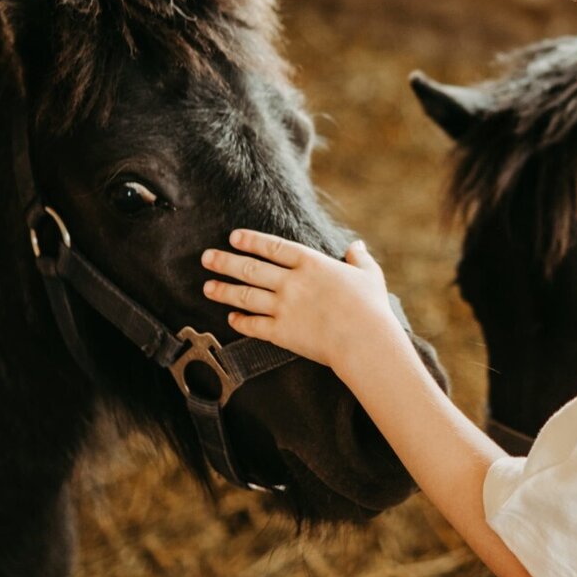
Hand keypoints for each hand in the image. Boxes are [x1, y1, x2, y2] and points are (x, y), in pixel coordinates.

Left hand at [200, 229, 401, 369]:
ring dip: (224, 290)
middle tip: (206, 258)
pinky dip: (240, 321)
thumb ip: (359, 259)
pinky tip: (231, 318)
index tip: (234, 237)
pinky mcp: (281, 332)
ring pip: (245, 295)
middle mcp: (292, 282)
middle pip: (250, 269)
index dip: (251, 241)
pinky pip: (253, 325)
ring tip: (207, 287)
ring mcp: (283, 307)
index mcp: (311, 264)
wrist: (363, 340)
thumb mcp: (370, 275)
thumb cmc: (370, 307)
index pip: (273, 247)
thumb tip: (357, 246)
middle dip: (225, 262)